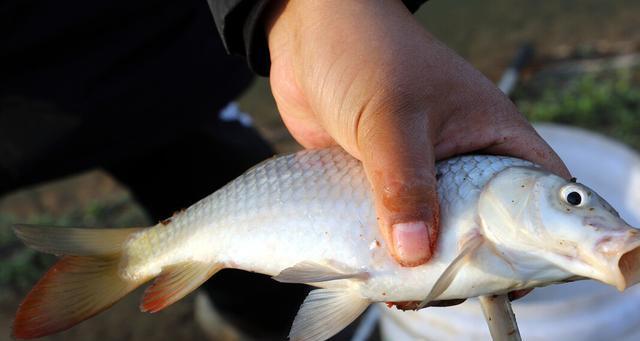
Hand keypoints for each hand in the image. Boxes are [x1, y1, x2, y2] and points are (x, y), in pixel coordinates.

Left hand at [266, 0, 569, 266]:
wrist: (308, 30)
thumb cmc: (365, 52)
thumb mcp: (393, 117)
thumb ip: (405, 183)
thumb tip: (416, 252)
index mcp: (491, 134)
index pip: (536, 194)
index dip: (533, 240)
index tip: (506, 277)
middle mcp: (461, 154)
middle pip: (480, 223)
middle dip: (462, 260)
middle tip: (434, 292)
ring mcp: (420, 167)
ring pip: (431, 225)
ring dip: (416, 257)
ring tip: (396, 289)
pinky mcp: (381, 175)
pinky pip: (390, 217)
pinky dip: (383, 241)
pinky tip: (369, 265)